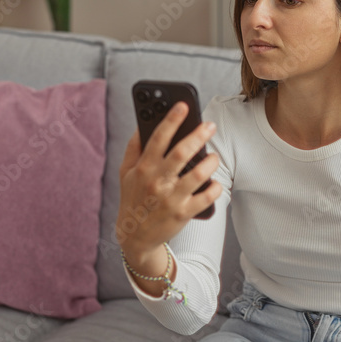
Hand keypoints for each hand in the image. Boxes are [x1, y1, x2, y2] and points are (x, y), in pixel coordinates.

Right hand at [116, 101, 221, 273]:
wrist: (135, 236)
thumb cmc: (132, 198)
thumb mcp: (125, 172)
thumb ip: (134, 147)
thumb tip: (142, 123)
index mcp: (144, 168)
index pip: (158, 138)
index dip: (171, 119)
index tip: (183, 105)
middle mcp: (157, 181)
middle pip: (182, 152)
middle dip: (198, 135)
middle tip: (210, 126)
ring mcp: (171, 198)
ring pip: (198, 174)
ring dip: (210, 161)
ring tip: (214, 156)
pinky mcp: (184, 213)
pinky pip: (206, 197)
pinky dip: (215, 187)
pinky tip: (215, 182)